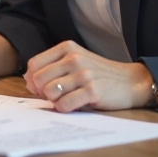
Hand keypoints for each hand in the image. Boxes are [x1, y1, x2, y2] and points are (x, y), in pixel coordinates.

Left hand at [23, 40, 153, 111]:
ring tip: (64, 99)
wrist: (130, 81)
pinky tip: (71, 105)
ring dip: (53, 100)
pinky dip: (63, 108)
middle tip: (54, 96)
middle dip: (41, 92)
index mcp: (67, 48)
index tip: (40, 87)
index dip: (32, 79)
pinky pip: (64, 104)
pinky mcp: (92, 90)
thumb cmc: (98, 73)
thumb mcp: (75, 61)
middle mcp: (74, 58)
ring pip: (49, 91)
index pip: (34, 64)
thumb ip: (53, 66)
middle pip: (38, 79)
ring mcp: (84, 74)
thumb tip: (27, 80)